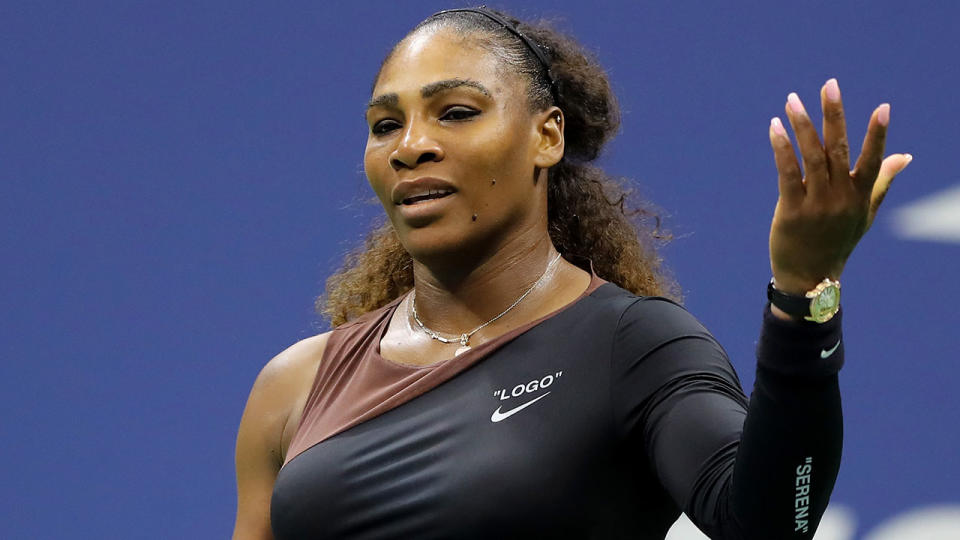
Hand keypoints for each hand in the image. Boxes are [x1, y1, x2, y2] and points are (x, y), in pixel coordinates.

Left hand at [767, 78, 911, 294]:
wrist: (811, 277)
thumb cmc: (837, 241)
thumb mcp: (864, 214)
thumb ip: (882, 182)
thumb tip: (905, 156)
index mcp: (860, 196)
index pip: (872, 160)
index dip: (878, 134)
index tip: (883, 107)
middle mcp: (841, 198)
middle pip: (839, 149)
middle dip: (835, 115)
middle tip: (830, 85)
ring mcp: (816, 204)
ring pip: (811, 157)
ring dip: (802, 125)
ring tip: (792, 101)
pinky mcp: (791, 210)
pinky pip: (787, 173)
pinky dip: (782, 148)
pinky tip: (775, 128)